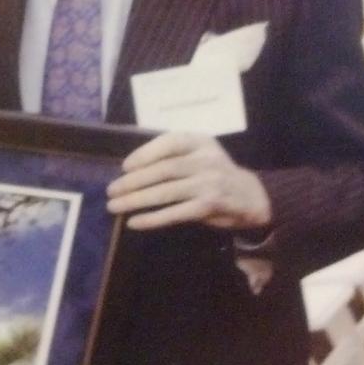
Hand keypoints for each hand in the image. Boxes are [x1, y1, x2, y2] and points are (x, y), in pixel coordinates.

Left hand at [106, 132, 270, 230]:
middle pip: (162, 170)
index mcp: (200, 142)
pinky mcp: (209, 206)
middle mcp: (205, 160)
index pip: (168, 142)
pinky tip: (135, 222)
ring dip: (136, 200)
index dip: (144, 154)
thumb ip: (173, 155)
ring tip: (115, 206)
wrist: (252, 196)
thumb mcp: (200, 153)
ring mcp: (208, 184)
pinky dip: (153, 218)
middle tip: (111, 190)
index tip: (124, 167)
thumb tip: (131, 169)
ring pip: (165, 192)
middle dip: (133, 181)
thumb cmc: (215, 173)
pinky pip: (175, 213)